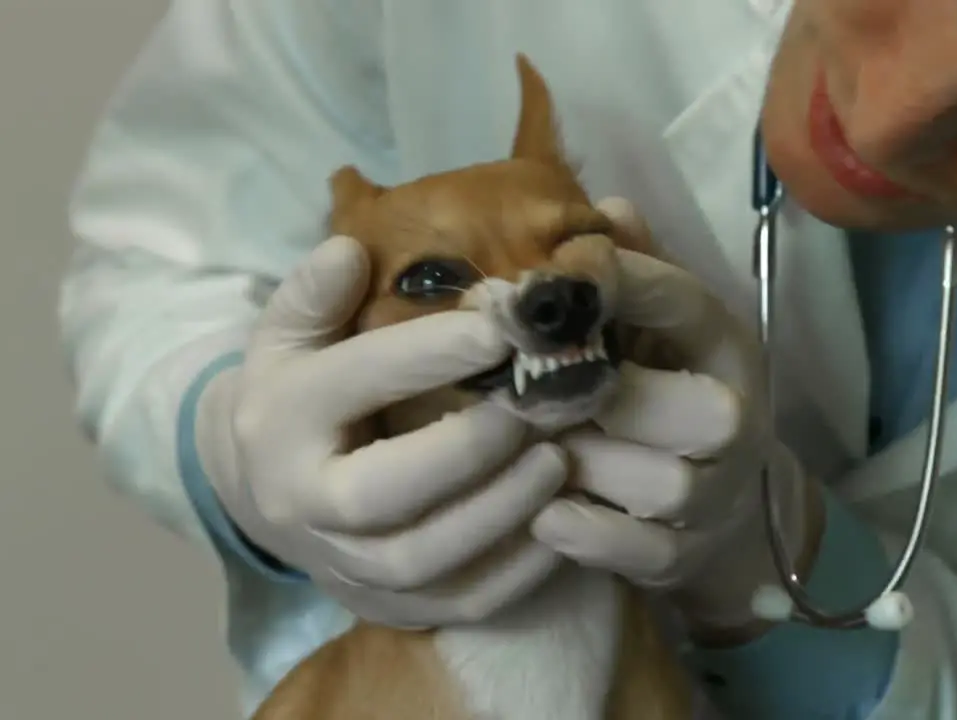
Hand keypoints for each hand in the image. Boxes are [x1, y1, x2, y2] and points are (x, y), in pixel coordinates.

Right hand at [195, 235, 567, 627]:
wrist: (271, 492)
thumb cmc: (303, 392)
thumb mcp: (289, 335)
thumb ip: (317, 294)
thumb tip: (352, 249)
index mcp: (279, 421)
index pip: (353, 383)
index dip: (427, 353)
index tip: (501, 325)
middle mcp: (304, 503)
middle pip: (380, 493)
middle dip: (465, 449)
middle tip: (532, 407)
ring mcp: (347, 566)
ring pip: (424, 557)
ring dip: (501, 511)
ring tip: (558, 459)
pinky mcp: (393, 608)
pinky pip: (462, 602)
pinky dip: (520, 570)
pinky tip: (563, 520)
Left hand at [530, 199, 822, 641]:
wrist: (718, 506)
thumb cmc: (662, 389)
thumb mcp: (655, 323)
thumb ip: (630, 268)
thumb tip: (607, 205)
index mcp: (724, 342)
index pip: (680, 299)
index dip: (609, 286)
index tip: (531, 286)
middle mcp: (735, 415)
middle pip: (676, 406)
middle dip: (590, 397)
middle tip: (519, 388)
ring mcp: (717, 493)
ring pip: (653, 482)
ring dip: (580, 466)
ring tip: (528, 448)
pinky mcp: (686, 555)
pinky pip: (634, 550)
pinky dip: (582, 532)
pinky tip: (540, 510)